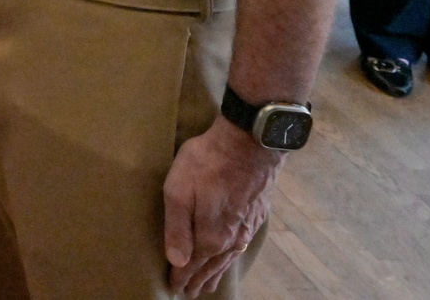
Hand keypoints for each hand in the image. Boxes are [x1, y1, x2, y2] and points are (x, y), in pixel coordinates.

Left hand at [162, 118, 281, 296]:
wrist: (248, 143)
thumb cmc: (206, 164)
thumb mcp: (178, 191)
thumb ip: (177, 229)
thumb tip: (176, 261)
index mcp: (211, 237)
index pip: (192, 266)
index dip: (181, 277)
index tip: (173, 288)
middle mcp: (232, 239)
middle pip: (211, 266)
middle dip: (198, 280)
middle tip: (189, 293)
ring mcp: (247, 228)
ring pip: (229, 259)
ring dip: (216, 273)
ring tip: (209, 284)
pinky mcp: (256, 215)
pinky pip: (241, 246)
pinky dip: (232, 257)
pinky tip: (231, 256)